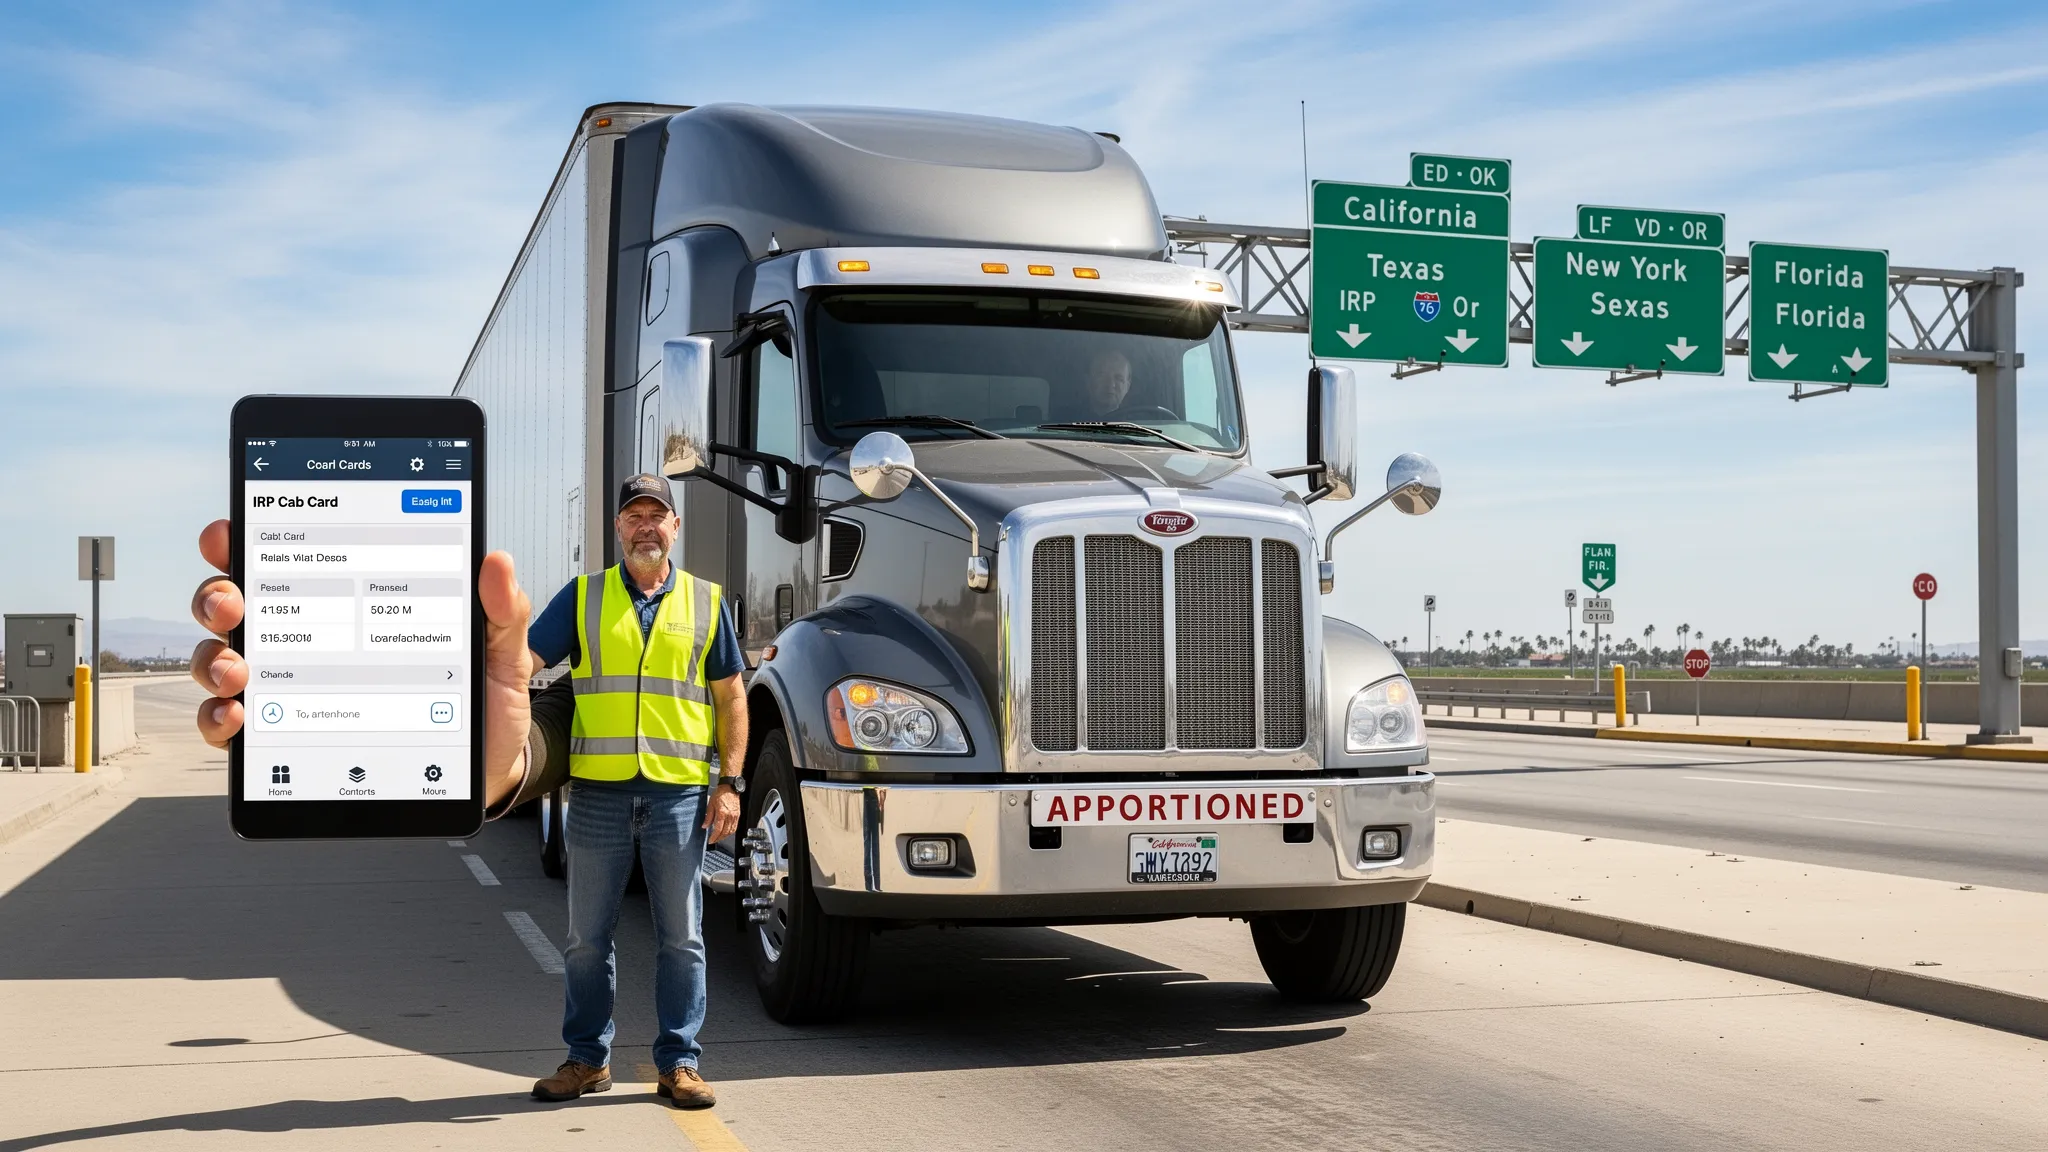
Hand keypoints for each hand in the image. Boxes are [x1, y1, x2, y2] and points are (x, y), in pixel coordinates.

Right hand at [189, 519, 535, 808]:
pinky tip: (237, 716)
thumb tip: (495, 561)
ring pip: (224, 660)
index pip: (290, 560)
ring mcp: (295, 691)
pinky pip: (233, 725)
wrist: (486, 772)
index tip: (229, 536)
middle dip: (218, 595)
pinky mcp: (289, 739)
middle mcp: (313, 642)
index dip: (246, 541)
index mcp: (357, 605)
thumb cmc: (483, 706)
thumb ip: (501, 610)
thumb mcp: (500, 655)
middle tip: (232, 603)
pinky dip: (220, 718)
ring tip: (237, 670)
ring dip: (214, 659)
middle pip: (239, 604)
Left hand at [704, 783, 741, 842]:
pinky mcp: (738, 815)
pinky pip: (735, 827)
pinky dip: (730, 832)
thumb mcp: (710, 804)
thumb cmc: (720, 793)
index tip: (710, 840)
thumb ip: (708, 817)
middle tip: (714, 840)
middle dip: (719, 838)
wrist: (730, 787)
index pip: (718, 829)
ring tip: (719, 838)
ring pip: (731, 831)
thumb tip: (705, 826)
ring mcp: (735, 816)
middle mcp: (730, 816)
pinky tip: (726, 832)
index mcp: (722, 813)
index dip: (714, 837)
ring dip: (725, 836)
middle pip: (725, 832)